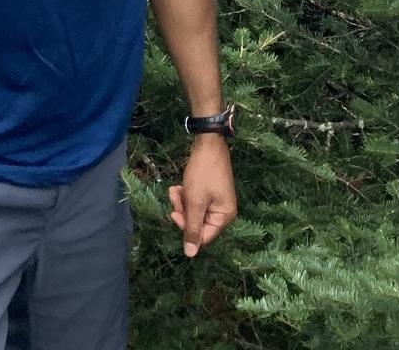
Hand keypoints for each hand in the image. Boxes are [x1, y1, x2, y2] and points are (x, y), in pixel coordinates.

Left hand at [168, 135, 236, 257]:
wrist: (207, 143)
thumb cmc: (203, 173)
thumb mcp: (195, 201)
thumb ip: (192, 228)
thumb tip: (190, 255)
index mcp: (224, 217)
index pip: (203, 237)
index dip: (186, 228)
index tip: (173, 213)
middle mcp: (222, 212)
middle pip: (197, 224)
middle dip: (182, 211)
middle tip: (174, 196)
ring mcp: (215, 201)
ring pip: (193, 212)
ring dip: (181, 202)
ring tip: (175, 189)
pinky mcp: (208, 192)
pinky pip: (194, 201)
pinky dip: (185, 195)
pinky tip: (177, 186)